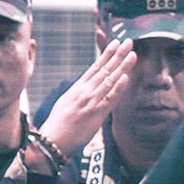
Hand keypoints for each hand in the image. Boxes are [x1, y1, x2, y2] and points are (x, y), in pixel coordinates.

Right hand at [37, 38, 136, 155]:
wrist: (51, 141)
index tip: (115, 43)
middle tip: (128, 42)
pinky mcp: (96, 114)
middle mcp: (84, 91)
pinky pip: (109, 99)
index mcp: (78, 88)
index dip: (106, 54)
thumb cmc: (58, 126)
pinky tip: (125, 77)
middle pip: (104, 69)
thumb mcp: (66, 103)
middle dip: (118, 55)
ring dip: (122, 66)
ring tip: (132, 54)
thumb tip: (87, 89)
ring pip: (109, 80)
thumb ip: (79, 95)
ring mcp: (91, 102)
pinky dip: (118, 88)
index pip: (95, 67)